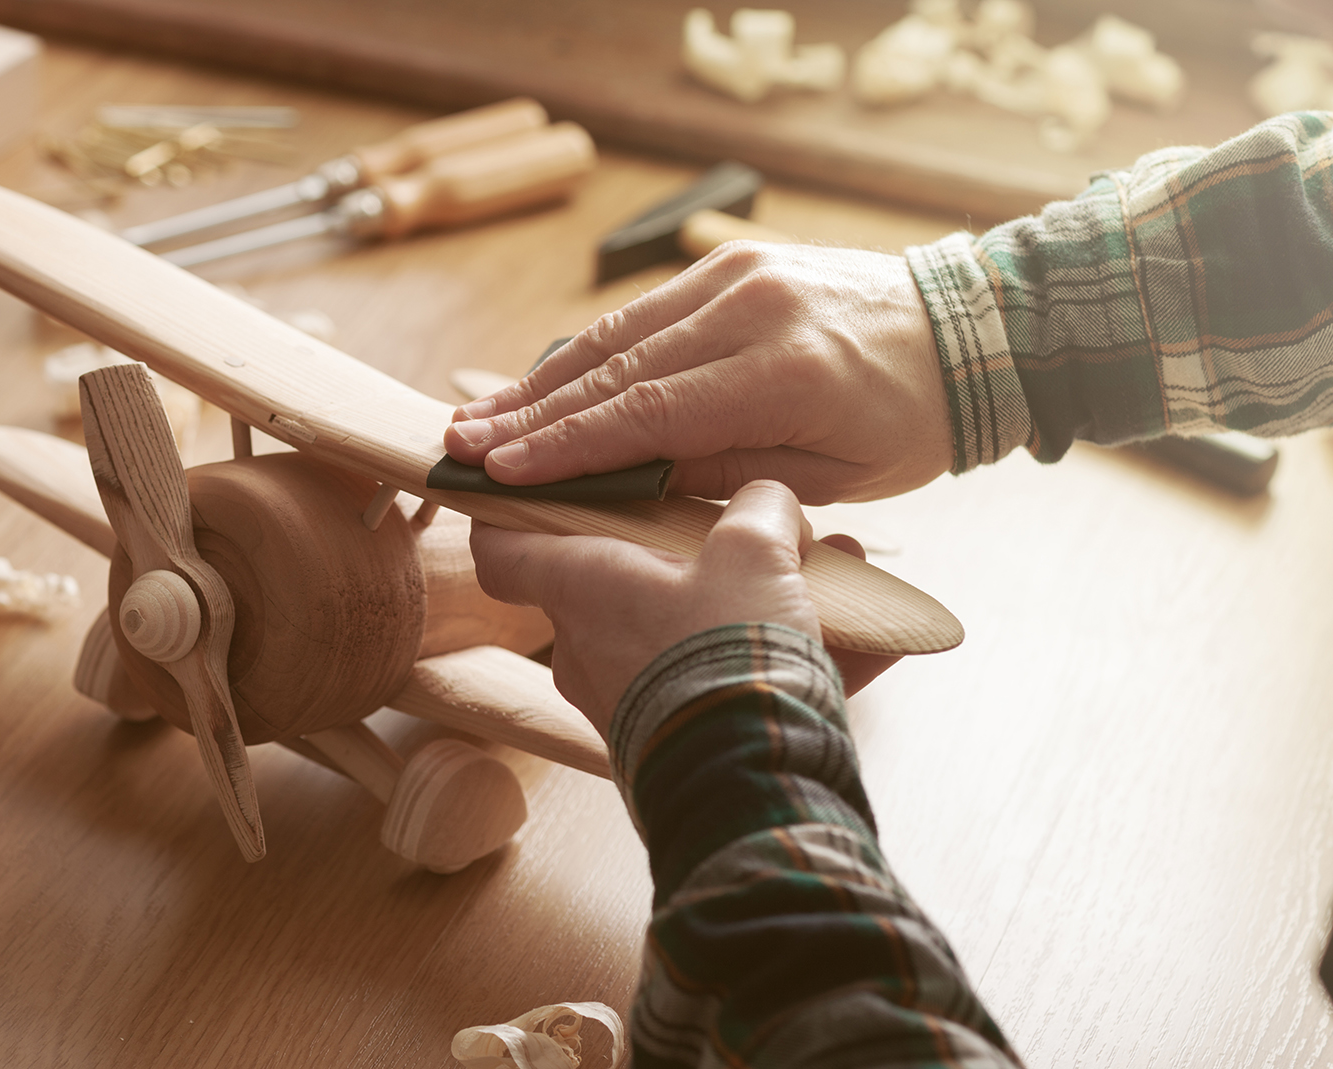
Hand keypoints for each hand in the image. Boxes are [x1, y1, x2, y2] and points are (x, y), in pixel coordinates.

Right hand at [444, 243, 951, 504]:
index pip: (648, 414)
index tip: (502, 471)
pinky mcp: (731, 260)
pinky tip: (541, 380)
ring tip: (480, 415)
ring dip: (543, 379)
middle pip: (616, 369)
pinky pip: (644, 312)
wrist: (970, 329)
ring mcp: (737, 273)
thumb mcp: (830, 474)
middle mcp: (751, 307)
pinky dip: (588, 350)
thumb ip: (726, 474)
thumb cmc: (908, 420)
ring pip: (618, 333)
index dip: (567, 448)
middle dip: (530, 413)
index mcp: (783, 371)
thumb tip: (629, 482)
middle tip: (461, 444)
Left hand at [470, 481, 897, 736]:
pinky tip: (873, 644)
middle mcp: (586, 647)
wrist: (747, 786)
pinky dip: (788, 663)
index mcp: (580, 588)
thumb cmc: (725, 656)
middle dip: (690, 553)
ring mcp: (626, 700)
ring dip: (752, 603)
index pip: (502, 547)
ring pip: (687, 632)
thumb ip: (759, 511)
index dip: (509, 512)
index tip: (530, 490)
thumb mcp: (754, 554)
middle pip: (619, 581)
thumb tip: (769, 503)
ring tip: (832, 580)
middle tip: (755, 533)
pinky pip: (728, 686)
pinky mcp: (673, 742)